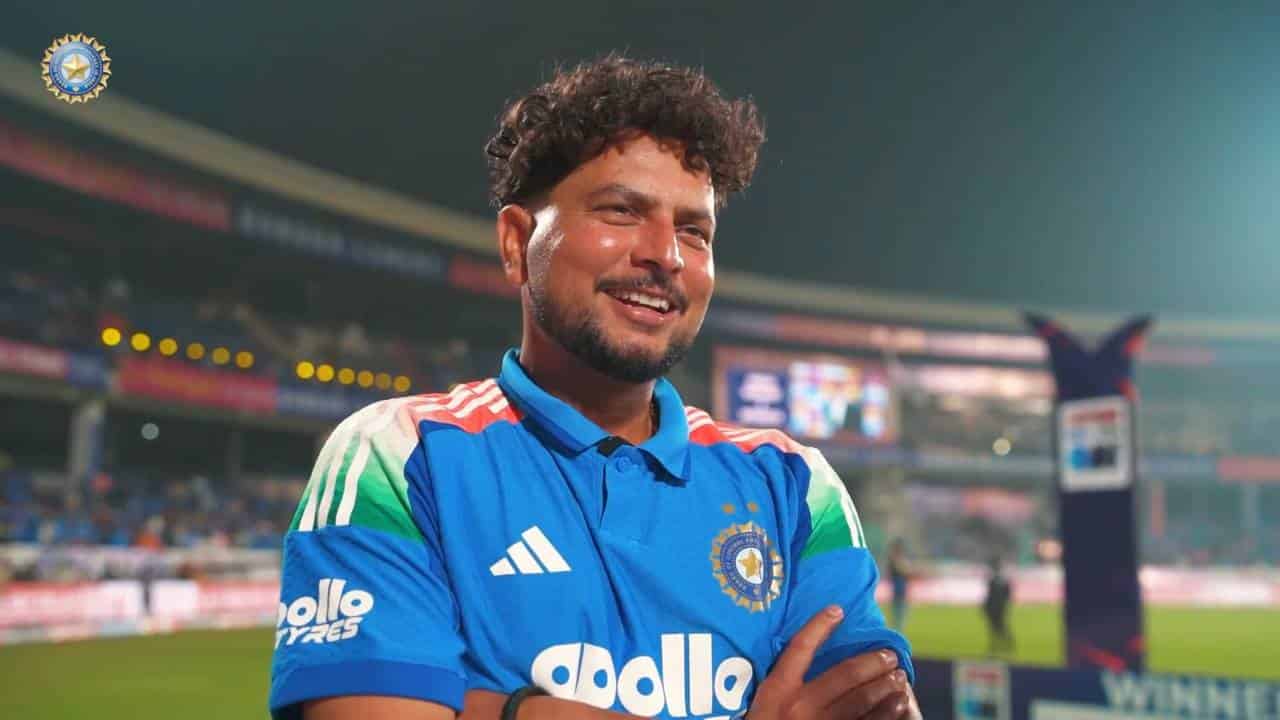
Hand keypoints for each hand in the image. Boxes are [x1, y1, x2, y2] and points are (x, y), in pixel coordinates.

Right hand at [747, 606, 916, 719]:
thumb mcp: (765, 703)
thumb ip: (784, 685)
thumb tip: (810, 658)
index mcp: (778, 690)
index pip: (800, 648)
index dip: (819, 626)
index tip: (838, 610)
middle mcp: (800, 705)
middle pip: (844, 675)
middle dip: (872, 662)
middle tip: (890, 655)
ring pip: (861, 700)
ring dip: (885, 686)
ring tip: (898, 676)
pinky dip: (887, 712)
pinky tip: (898, 703)